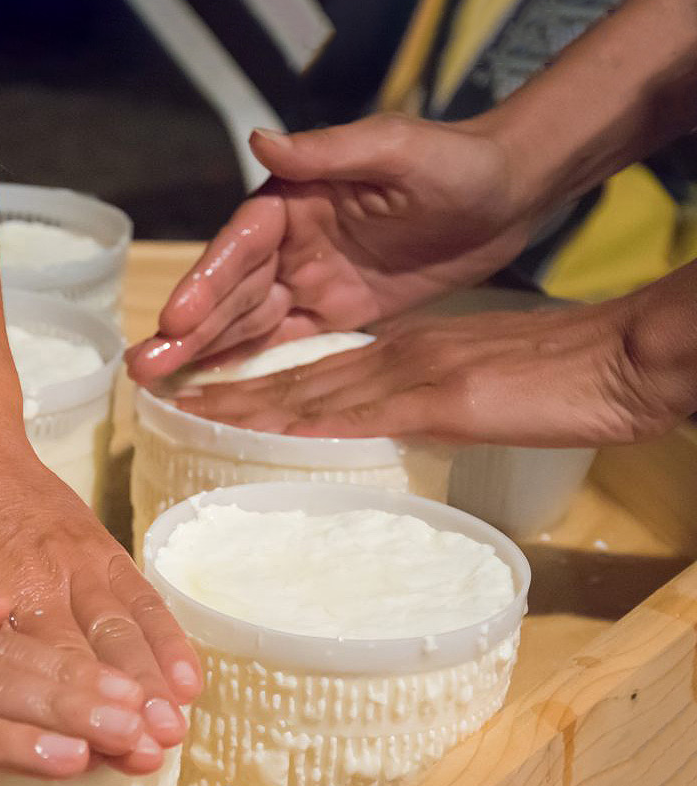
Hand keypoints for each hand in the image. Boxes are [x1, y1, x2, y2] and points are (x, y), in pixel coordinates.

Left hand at [0, 438, 203, 774]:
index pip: (22, 669)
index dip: (53, 715)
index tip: (82, 758)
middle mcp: (36, 581)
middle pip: (82, 657)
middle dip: (115, 709)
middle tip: (147, 755)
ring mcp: (74, 563)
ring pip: (121, 630)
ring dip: (151, 680)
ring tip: (174, 728)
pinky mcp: (98, 546)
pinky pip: (141, 594)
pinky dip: (167, 635)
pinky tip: (190, 676)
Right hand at [126, 114, 540, 383]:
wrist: (510, 193)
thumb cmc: (455, 160)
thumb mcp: (394, 147)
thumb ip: (327, 151)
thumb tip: (259, 142)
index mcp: (294, 200)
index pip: (239, 245)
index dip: (205, 282)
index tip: (174, 317)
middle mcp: (290, 243)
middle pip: (231, 292)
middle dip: (187, 330)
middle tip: (141, 368)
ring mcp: (310, 280)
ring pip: (247, 324)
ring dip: (204, 353)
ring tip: (158, 385)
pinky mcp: (336, 312)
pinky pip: (286, 344)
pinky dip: (250, 367)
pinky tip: (215, 391)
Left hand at [171, 284, 695, 447]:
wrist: (616, 357)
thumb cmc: (561, 378)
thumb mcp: (479, 386)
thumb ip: (427, 400)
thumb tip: (393, 425)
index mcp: (402, 353)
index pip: (313, 372)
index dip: (255, 387)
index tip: (207, 401)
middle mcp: (391, 356)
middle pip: (292, 379)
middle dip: (228, 393)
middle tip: (169, 401)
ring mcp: (408, 373)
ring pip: (305, 392)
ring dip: (241, 406)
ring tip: (184, 414)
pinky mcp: (432, 396)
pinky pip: (350, 413)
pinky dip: (295, 423)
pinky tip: (254, 432)